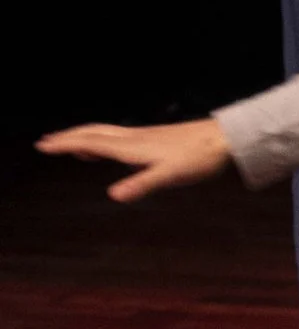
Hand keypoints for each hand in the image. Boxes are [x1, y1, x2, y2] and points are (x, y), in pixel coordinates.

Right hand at [37, 119, 233, 201]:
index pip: (91, 142)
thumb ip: (142, 184)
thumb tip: (113, 195)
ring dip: (85, 137)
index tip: (43, 145)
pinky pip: (122, 137)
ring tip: (72, 145)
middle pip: (94, 133)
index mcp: (132, 146)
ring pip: (107, 133)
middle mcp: (135, 138)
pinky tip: (113, 150)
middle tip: (47, 142)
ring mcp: (146, 137)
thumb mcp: (170, 176)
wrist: (226, 138)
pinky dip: (106, 141)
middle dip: (69, 137)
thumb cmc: (200, 157)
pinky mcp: (157, 138)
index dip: (66, 144)